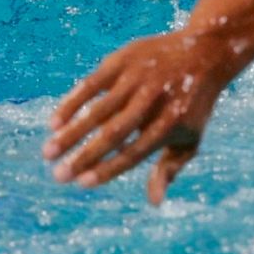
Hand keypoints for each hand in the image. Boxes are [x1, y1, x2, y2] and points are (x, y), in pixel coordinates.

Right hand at [44, 31, 231, 204]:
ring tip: (48, 154)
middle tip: (57, 176)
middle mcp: (154, 99)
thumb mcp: (190, 137)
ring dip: (70, 133)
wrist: (205, 52)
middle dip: (84, 156)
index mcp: (172, 121)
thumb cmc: (191, 104)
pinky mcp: (124, 59)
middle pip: (115, 132)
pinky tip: (53, 124)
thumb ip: (169, 168)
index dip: (109, 168)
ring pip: (99, 109)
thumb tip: (154, 202)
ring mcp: (138, 77)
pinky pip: (92, 84)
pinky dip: (71, 103)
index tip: (82, 184)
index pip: (136, 151)